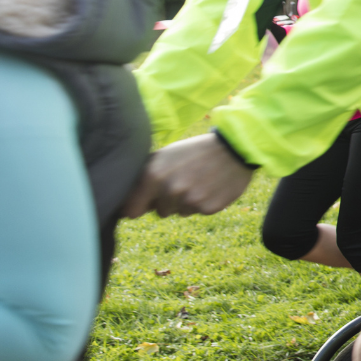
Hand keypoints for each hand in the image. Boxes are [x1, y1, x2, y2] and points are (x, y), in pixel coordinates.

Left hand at [122, 134, 253, 217]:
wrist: (234, 148)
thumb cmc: (193, 151)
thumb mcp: (164, 156)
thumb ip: (143, 179)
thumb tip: (126, 207)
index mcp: (153, 176)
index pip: (131, 211)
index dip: (138, 207)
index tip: (146, 203)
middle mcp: (170, 190)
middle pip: (159, 212)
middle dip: (167, 202)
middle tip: (184, 181)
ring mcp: (190, 200)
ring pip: (179, 212)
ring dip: (186, 202)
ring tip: (199, 181)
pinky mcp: (208, 208)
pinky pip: (197, 212)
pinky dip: (203, 202)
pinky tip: (210, 186)